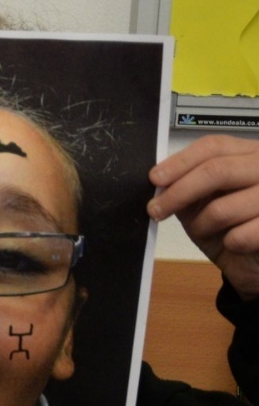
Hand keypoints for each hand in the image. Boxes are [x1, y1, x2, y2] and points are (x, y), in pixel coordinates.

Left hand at [149, 135, 258, 300]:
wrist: (256, 259)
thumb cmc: (231, 226)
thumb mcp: (204, 201)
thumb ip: (186, 184)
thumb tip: (159, 180)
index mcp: (251, 154)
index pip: (214, 146)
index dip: (181, 161)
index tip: (155, 178)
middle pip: (217, 170)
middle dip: (179, 192)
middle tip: (156, 209)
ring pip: (222, 207)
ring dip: (201, 225)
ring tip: (204, 231)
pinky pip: (241, 235)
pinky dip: (228, 243)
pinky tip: (233, 244)